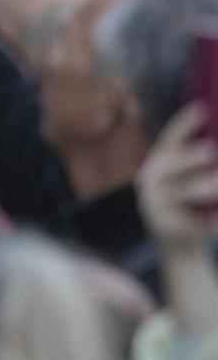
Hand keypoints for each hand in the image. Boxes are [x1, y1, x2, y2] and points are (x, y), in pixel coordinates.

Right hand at [139, 104, 217, 254]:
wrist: (178, 251)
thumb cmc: (190, 209)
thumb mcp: (185, 182)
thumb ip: (194, 164)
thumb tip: (214, 144)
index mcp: (155, 167)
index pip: (169, 140)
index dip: (184, 124)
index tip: (201, 109)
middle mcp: (148, 182)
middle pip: (169, 163)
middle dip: (191, 155)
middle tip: (212, 149)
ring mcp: (153, 205)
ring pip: (180, 192)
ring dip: (203, 186)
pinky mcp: (164, 228)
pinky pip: (190, 222)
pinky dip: (208, 222)